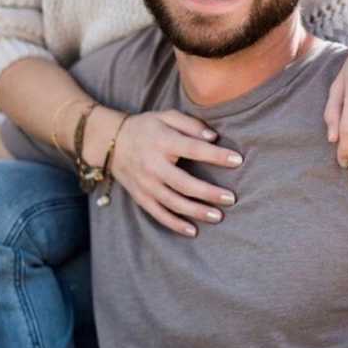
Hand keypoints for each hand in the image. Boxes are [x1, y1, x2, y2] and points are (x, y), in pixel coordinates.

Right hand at [104, 109, 242, 236]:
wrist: (110, 142)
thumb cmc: (146, 127)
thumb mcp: (166, 116)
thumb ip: (190, 124)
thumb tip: (214, 137)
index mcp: (163, 142)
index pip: (194, 149)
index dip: (216, 155)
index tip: (237, 160)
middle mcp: (153, 165)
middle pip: (184, 183)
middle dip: (209, 193)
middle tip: (231, 198)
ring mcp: (146, 184)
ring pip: (173, 203)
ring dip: (196, 212)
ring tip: (218, 216)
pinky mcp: (140, 197)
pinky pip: (158, 214)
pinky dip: (175, 224)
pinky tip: (193, 230)